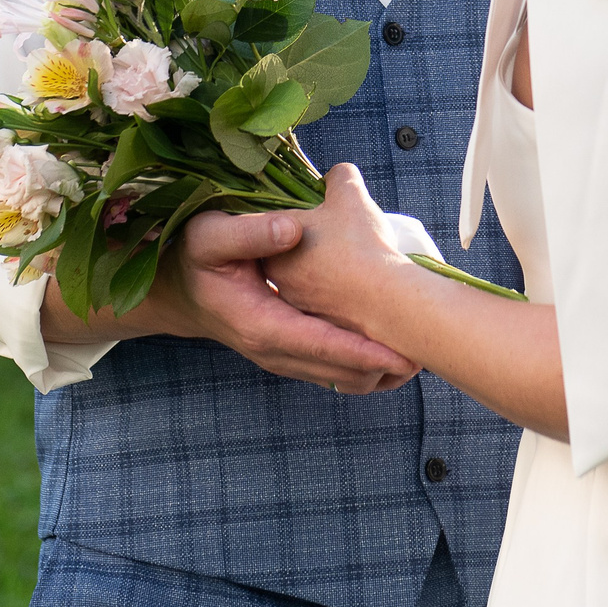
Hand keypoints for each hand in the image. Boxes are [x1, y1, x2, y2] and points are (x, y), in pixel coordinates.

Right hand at [159, 208, 419, 394]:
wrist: (179, 288)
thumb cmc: (195, 256)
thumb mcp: (211, 237)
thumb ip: (249, 233)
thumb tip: (292, 229)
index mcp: (258, 323)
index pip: (317, 344)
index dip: (359, 350)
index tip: (399, 353)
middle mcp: (272, 350)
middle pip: (334, 370)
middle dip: (380, 366)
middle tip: (428, 357)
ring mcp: (281, 357)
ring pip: (336, 377)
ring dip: (377, 371)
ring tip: (421, 359)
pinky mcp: (290, 353)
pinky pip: (332, 370)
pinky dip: (363, 365)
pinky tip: (394, 354)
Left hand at [262, 163, 418, 337]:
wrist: (386, 301)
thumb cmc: (361, 245)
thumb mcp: (350, 196)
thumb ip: (340, 177)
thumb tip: (337, 175)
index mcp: (273, 249)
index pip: (278, 225)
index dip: (304, 215)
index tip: (326, 213)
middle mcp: (279, 280)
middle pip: (293, 253)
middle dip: (315, 243)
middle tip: (340, 234)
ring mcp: (299, 306)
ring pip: (311, 279)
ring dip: (329, 268)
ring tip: (355, 257)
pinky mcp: (322, 326)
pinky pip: (328, 302)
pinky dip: (341, 292)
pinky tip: (361, 282)